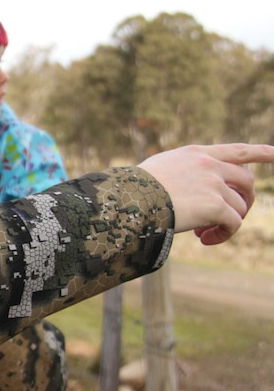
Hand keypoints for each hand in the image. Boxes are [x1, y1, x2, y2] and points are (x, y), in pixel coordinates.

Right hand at [138, 143, 273, 244]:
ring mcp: (214, 184)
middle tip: (229, 218)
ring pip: (239, 207)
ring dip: (227, 223)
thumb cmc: (132, 190)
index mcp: (195, 154)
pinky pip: (233, 223)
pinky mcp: (216, 206)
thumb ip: (182, 174)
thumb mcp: (159, 171)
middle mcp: (209, 165)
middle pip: (245, 181)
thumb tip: (192, 194)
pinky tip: (206, 240)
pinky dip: (223, 234)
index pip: (237, 150)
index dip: (261, 152)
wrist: (129, 200)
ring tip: (205, 235)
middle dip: (244, 200)